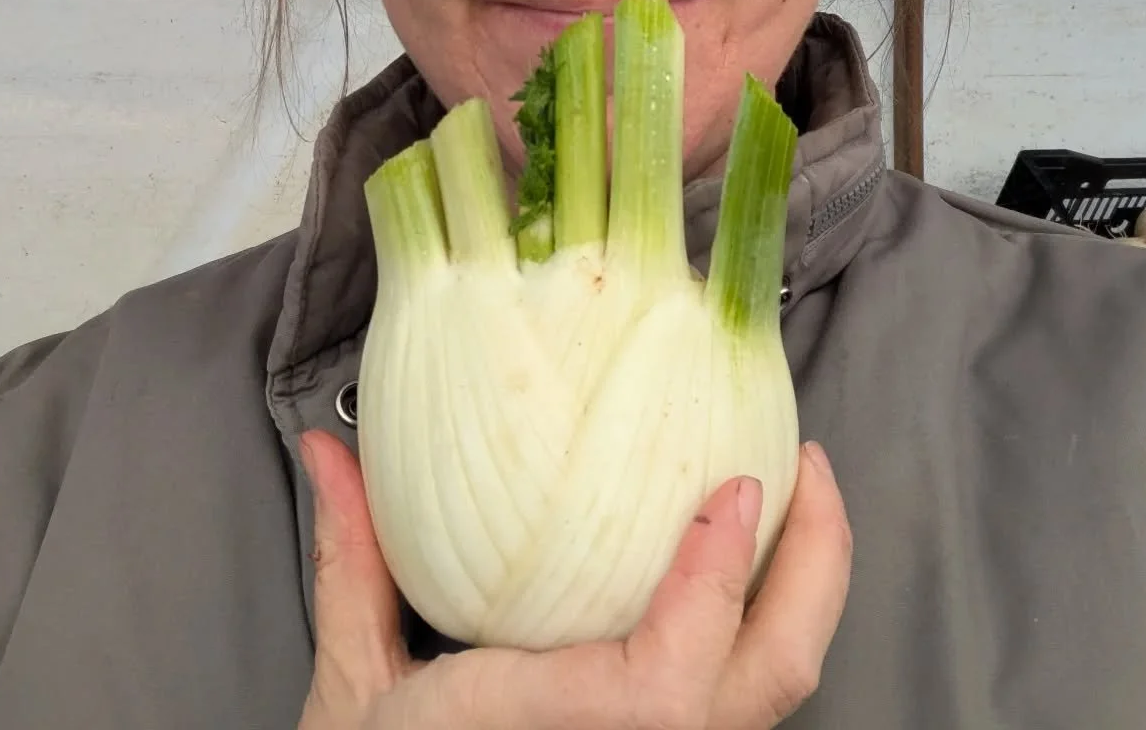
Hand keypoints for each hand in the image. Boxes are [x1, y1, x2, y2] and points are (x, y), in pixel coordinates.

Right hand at [296, 432, 851, 729]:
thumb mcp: (357, 685)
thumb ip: (353, 563)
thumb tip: (327, 452)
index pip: (667, 685)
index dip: (714, 582)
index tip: (738, 487)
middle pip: (770, 677)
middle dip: (818, 560)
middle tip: (805, 463)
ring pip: (777, 689)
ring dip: (807, 581)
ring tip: (798, 496)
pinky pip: (750, 693)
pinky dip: (770, 618)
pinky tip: (754, 565)